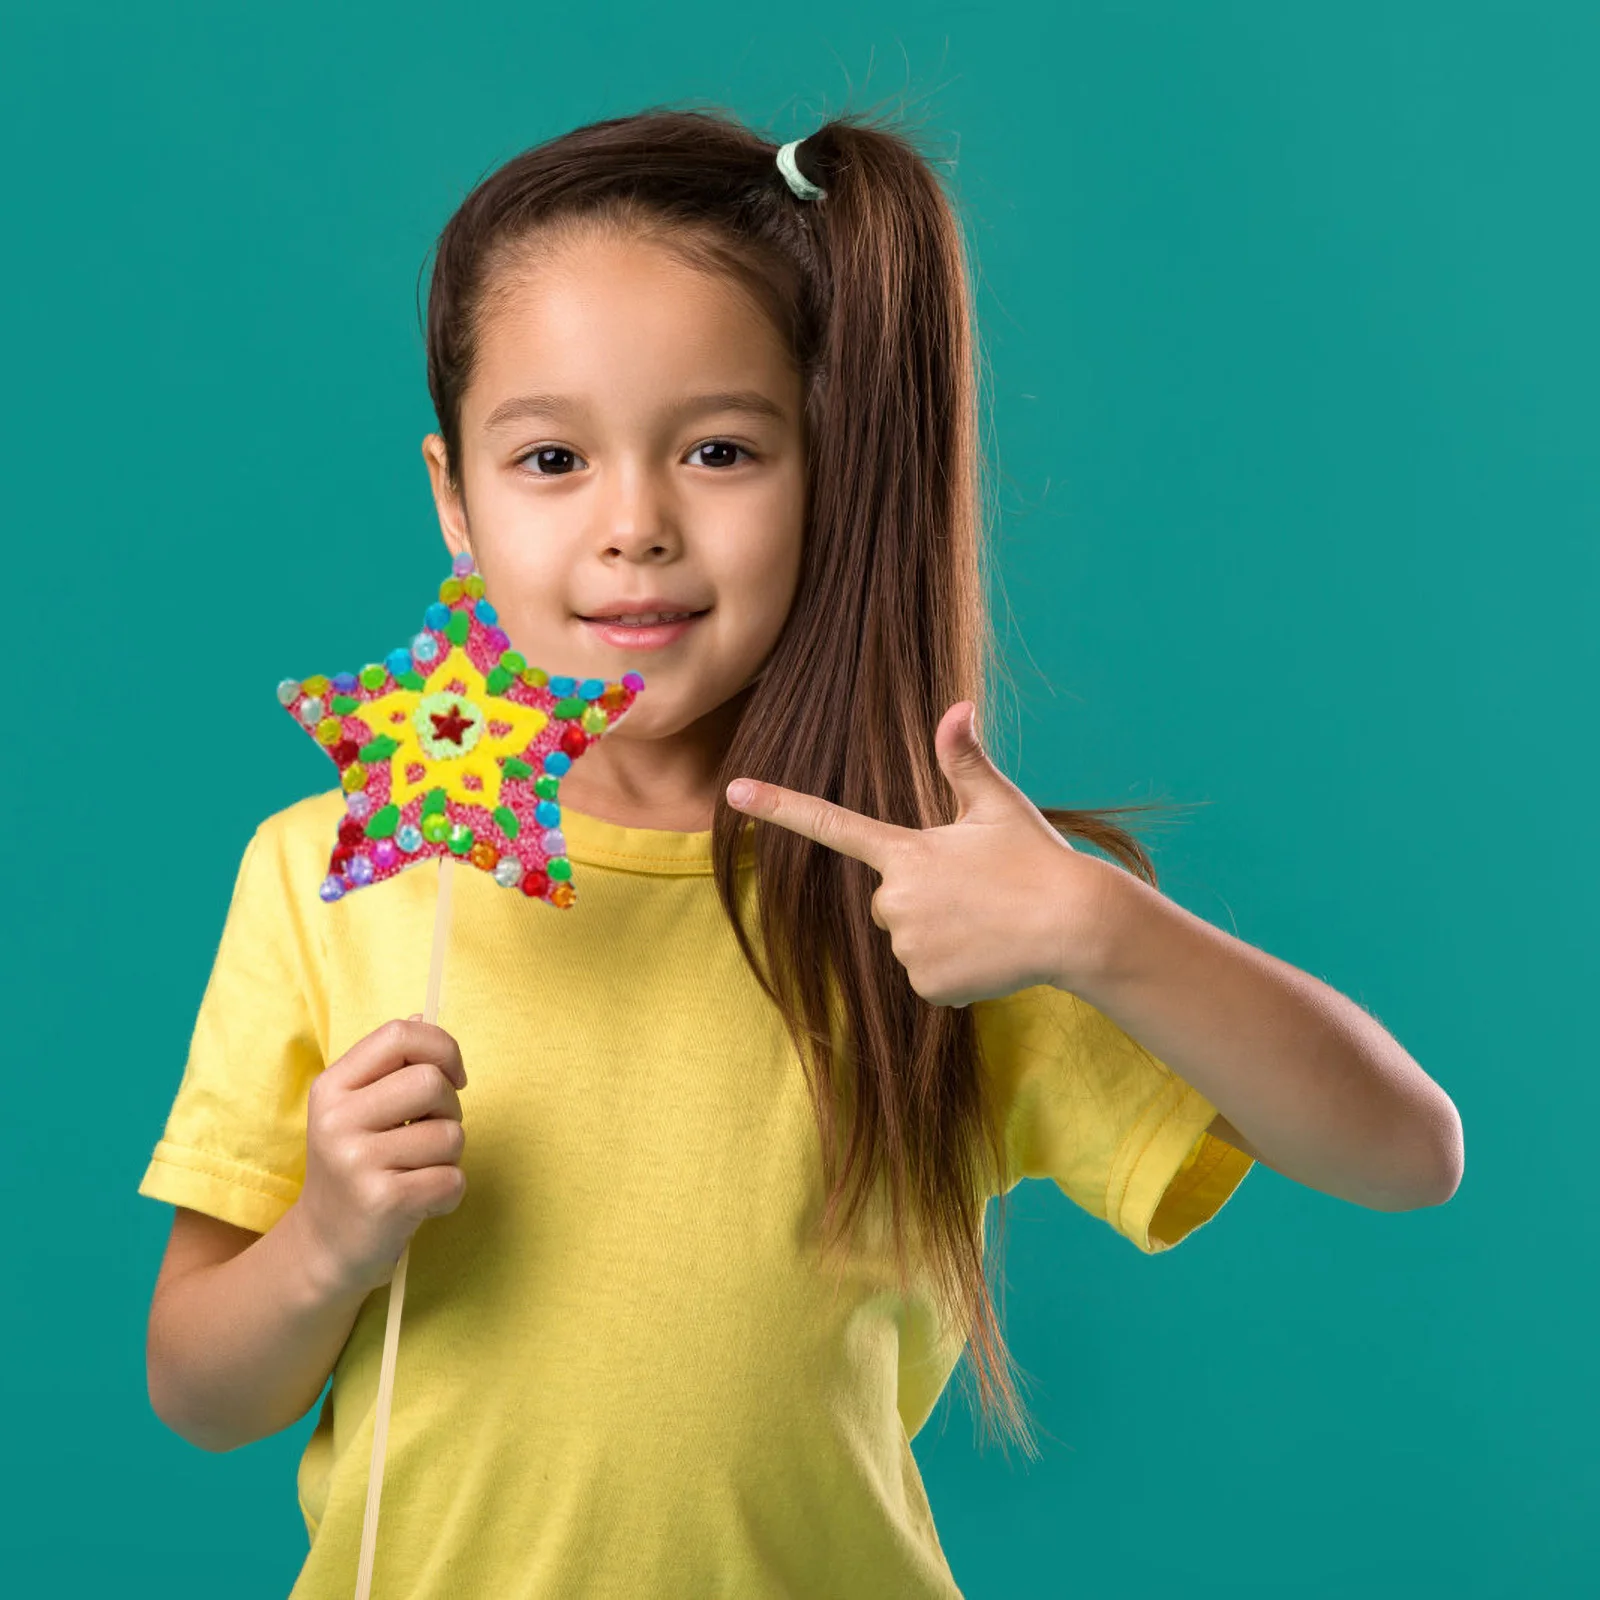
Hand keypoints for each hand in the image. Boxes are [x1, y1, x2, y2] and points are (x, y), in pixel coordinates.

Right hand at [292, 1016, 468, 1297]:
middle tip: (433, 1133)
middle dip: (451, 1108)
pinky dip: (449, 1193)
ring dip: (449, 1157)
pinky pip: (452, 1180)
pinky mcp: (383, 1200)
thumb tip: (423, 1014)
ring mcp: (357, 1161)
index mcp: (333, 1086)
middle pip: (431, 1082)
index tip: (453, 1076)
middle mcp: (337, 1120)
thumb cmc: (357, 1165)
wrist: (326, 1246)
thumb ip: (391, 1064)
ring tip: (419, 1171)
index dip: (442, 1047)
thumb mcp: (359, 1108)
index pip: (399, 1035)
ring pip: (450, 1135)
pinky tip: (422, 1202)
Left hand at [726, 701, 1099, 1007]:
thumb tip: (959, 707)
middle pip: (888, 899)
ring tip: (988, 924)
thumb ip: (966, 761)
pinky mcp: (927, 986)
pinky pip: (926, 977)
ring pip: (908, 939)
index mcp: (907, 851)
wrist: (1078, 927)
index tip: (734, 791)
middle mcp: (897, 899)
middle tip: (975, 892)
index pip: (830, 824)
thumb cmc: (1039, 860)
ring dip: (941, 933)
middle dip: (924, 896)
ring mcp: (908, 946)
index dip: (778, 806)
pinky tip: (988, 955)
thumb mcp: (999, 807)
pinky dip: (953, 970)